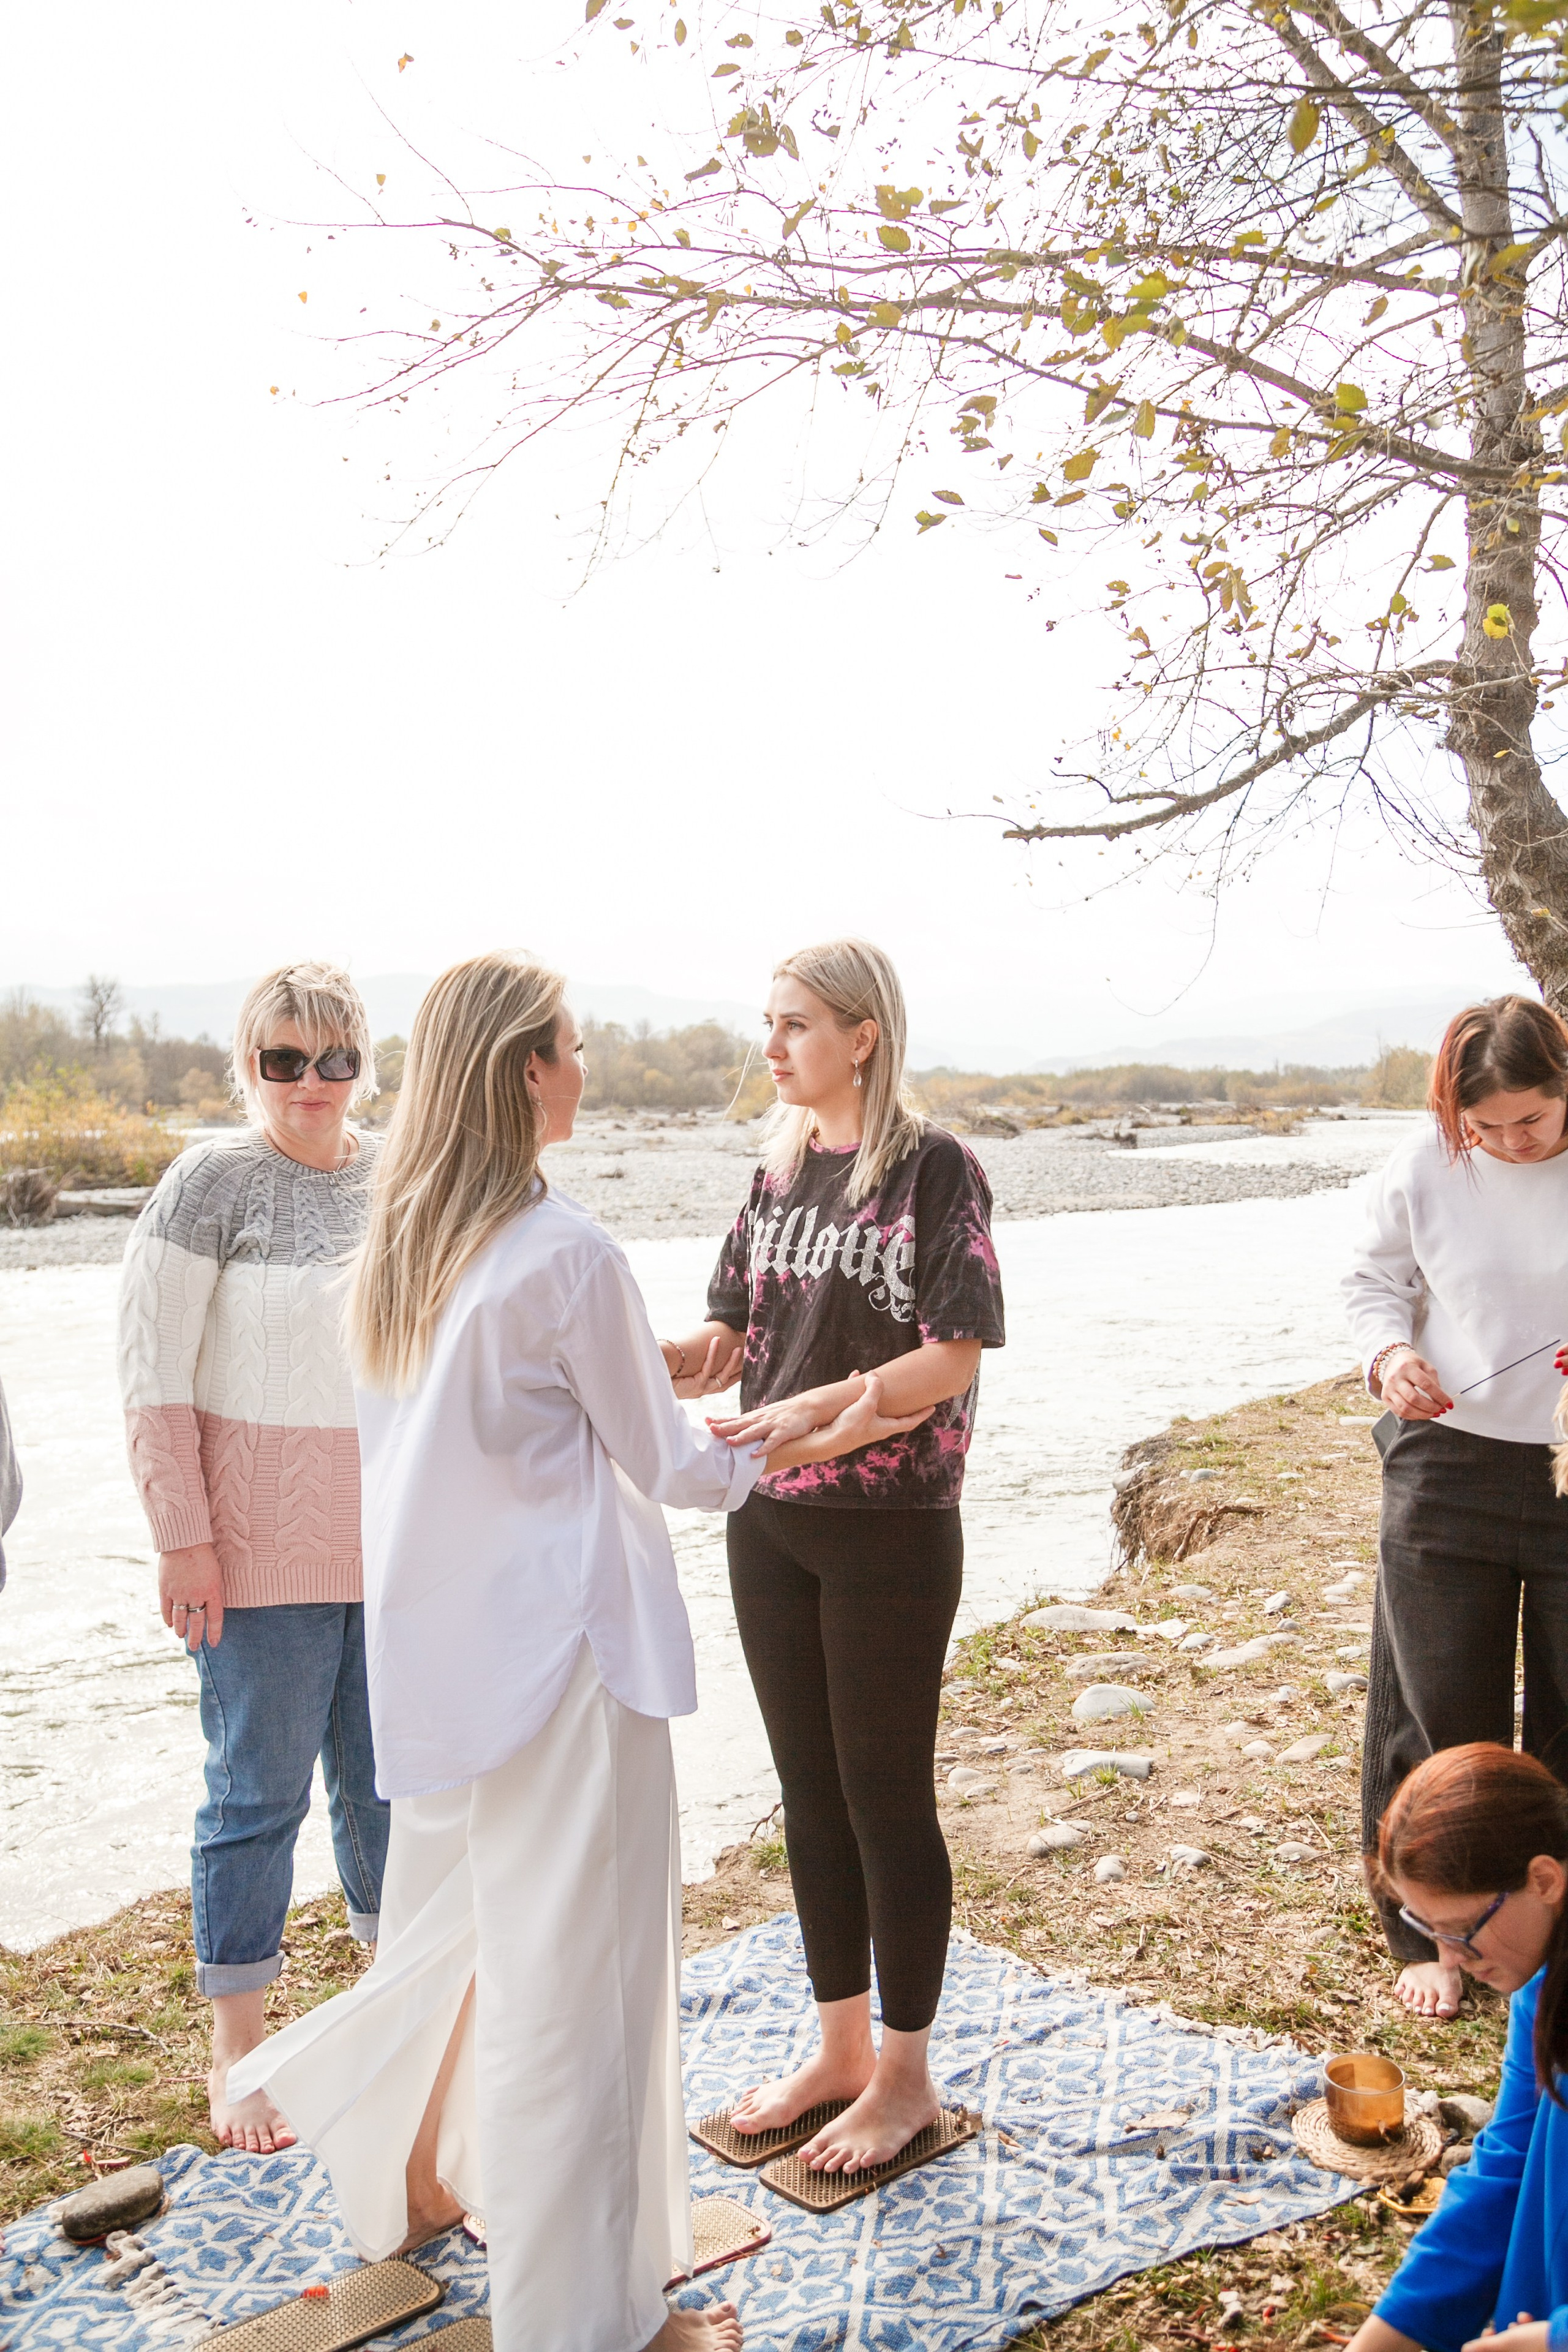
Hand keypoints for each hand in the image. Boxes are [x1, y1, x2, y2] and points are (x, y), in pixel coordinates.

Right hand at [159, 1543, 224, 1650]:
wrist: (185, 1540)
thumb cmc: (205, 1553)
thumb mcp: (216, 1573)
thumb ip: (213, 1590)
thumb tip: (210, 1606)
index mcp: (213, 1591)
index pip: (215, 1618)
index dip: (214, 1632)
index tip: (214, 1643)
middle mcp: (196, 1595)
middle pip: (196, 1622)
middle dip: (196, 1637)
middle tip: (195, 1647)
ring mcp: (179, 1593)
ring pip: (180, 1618)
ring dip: (181, 1630)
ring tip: (182, 1636)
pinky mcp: (165, 1589)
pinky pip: (166, 1609)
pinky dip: (168, 1618)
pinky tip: (169, 1624)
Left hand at [664, 1335, 743, 1399]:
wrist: (652, 1381)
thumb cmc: (665, 1372)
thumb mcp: (683, 1368)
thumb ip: (694, 1361)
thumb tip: (702, 1344)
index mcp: (702, 1388)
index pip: (723, 1382)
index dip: (734, 1374)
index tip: (744, 1364)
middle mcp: (703, 1390)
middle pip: (727, 1381)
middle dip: (739, 1369)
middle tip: (747, 1355)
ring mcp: (701, 1389)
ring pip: (722, 1376)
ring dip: (731, 1362)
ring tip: (739, 1349)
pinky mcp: (696, 1386)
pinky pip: (708, 1368)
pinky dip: (712, 1353)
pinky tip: (715, 1341)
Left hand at [709, 1390, 835, 1449]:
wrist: (807, 1407)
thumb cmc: (785, 1414)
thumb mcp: (765, 1415)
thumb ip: (751, 1423)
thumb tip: (736, 1430)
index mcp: (755, 1417)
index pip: (735, 1418)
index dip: (721, 1420)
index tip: (706, 1421)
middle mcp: (761, 1419)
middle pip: (740, 1424)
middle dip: (725, 1427)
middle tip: (710, 1429)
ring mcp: (772, 1425)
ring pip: (754, 1432)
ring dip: (741, 1437)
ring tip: (729, 1442)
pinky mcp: (784, 1432)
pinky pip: (772, 1441)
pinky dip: (764, 1448)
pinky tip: (755, 1455)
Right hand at [799, 1370, 933, 1458]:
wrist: (827, 1441)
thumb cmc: (850, 1427)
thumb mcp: (866, 1405)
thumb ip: (874, 1389)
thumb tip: (876, 1375)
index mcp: (886, 1427)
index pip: (910, 1421)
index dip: (922, 1414)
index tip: (933, 1407)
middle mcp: (878, 1428)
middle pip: (896, 1415)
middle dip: (903, 1404)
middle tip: (912, 1395)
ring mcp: (865, 1425)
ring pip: (876, 1406)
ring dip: (878, 1394)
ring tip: (881, 1382)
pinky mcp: (851, 1421)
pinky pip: (859, 1403)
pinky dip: (859, 1391)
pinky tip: (854, 1378)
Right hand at [1381, 1348, 1453, 1420]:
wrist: (1391, 1362)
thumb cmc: (1411, 1364)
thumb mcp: (1425, 1366)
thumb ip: (1434, 1381)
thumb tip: (1441, 1400)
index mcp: (1407, 1367)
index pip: (1425, 1385)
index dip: (1439, 1397)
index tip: (1449, 1404)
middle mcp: (1395, 1378)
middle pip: (1414, 1399)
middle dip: (1431, 1408)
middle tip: (1441, 1410)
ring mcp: (1388, 1389)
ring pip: (1406, 1408)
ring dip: (1423, 1415)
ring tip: (1433, 1414)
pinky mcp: (1385, 1397)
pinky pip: (1399, 1412)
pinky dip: (1413, 1417)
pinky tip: (1421, 1414)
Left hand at [1463, 2319, 1547, 2351]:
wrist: (1564, 2339)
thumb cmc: (1533, 2342)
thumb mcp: (1506, 2342)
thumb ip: (1484, 2347)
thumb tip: (1465, 2349)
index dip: (1484, 2346)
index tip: (1487, 2332)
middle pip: (1502, 2350)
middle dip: (1498, 2337)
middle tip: (1495, 2328)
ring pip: (1514, 2343)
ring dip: (1512, 2330)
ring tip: (1517, 2321)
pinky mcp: (1539, 2347)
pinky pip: (1526, 2339)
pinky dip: (1524, 2328)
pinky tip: (1525, 2318)